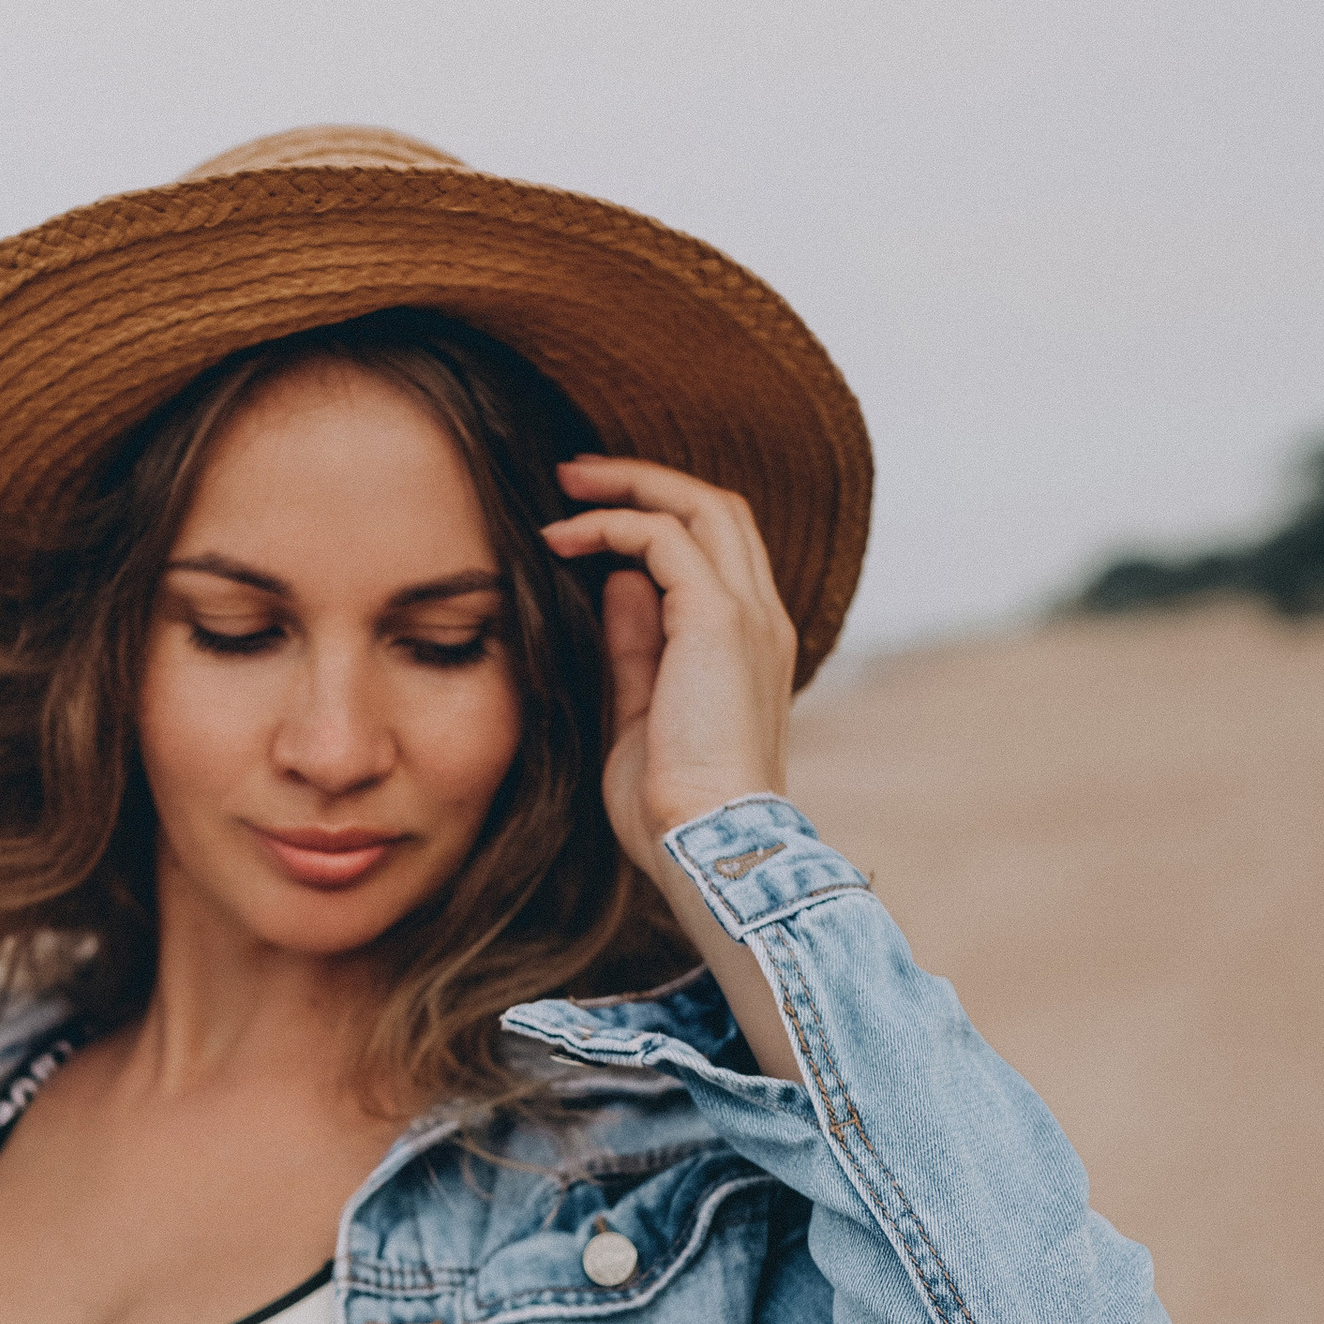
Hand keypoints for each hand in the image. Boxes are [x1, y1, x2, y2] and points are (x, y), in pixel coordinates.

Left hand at [541, 459, 797, 894]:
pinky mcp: (718, 622)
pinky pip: (664, 539)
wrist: (710, 847)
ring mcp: (748, 616)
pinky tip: (562, 540)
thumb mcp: (642, 714)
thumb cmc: (674, 809)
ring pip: (700, 506)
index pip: (718, 551)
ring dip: (628, 486)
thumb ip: (637, 647)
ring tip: (565, 486)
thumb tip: (618, 585)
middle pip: (719, 510)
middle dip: (645, 482)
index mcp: (751, 645)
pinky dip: (611, 526)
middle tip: (574, 476)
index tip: (587, 523)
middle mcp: (762, 619)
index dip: (656, 521)